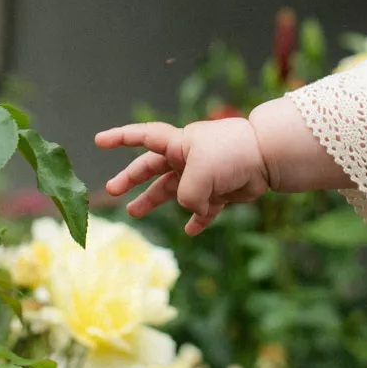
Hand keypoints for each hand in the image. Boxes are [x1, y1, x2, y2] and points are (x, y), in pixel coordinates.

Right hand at [95, 119, 269, 232]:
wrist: (268, 158)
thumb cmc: (231, 155)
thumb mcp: (199, 174)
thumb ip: (184, 195)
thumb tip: (192, 210)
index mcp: (179, 143)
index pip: (143, 137)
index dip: (120, 138)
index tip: (99, 140)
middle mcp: (188, 158)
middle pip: (151, 168)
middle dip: (130, 178)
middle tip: (112, 191)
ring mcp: (203, 175)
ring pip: (172, 191)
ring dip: (152, 201)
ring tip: (134, 212)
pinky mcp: (220, 192)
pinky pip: (204, 209)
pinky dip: (198, 219)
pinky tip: (191, 230)